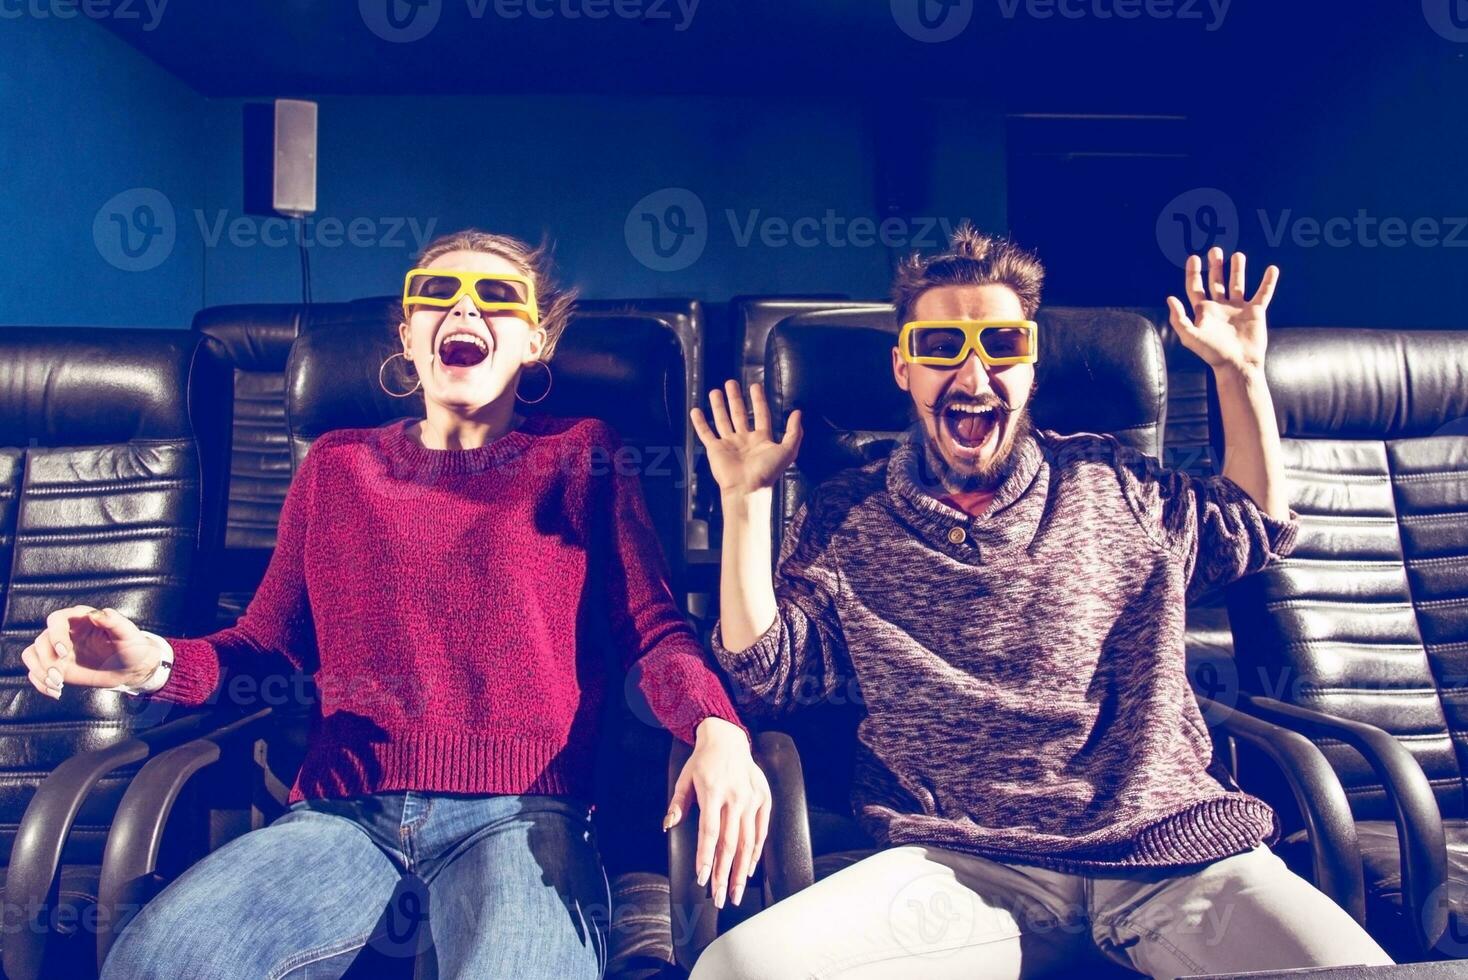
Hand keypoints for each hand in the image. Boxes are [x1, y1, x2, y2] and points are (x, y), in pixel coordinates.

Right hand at [21, 606, 164, 698]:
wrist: (131, 667)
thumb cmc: (131, 646)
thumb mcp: (127, 633)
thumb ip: (114, 621)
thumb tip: (98, 613)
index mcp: (81, 618)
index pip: (56, 619)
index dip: (55, 634)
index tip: (64, 653)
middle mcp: (65, 632)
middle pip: (41, 640)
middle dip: (46, 660)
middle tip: (59, 677)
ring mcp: (58, 649)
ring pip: (32, 654)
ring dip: (38, 671)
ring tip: (56, 685)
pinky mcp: (56, 665)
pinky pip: (35, 671)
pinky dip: (39, 683)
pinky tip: (55, 692)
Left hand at [664, 716, 770, 907]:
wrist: (728, 738)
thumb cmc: (703, 761)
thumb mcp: (684, 778)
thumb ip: (677, 803)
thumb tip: (668, 825)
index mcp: (712, 792)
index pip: (709, 833)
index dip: (706, 858)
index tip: (702, 879)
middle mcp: (735, 797)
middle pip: (730, 843)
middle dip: (724, 874)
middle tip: (720, 898)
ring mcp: (752, 798)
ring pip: (748, 841)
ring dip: (741, 870)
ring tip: (735, 891)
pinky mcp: (764, 798)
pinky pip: (762, 830)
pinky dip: (756, 852)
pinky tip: (749, 869)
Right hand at [691, 381, 802, 497]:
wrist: (747, 488)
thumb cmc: (768, 471)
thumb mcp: (788, 450)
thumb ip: (794, 431)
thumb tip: (798, 412)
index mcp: (761, 439)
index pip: (760, 414)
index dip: (758, 400)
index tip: (755, 386)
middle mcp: (744, 440)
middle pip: (739, 414)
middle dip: (735, 398)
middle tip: (731, 383)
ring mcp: (729, 444)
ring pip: (722, 420)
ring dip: (718, 406)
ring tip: (714, 391)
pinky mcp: (715, 450)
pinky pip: (706, 433)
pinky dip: (699, 423)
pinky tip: (695, 410)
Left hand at [1167, 247, 1278, 373]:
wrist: (1238, 364)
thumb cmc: (1213, 353)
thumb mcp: (1191, 336)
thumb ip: (1178, 318)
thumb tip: (1170, 298)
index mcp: (1204, 311)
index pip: (1196, 287)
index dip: (1193, 273)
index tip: (1193, 258)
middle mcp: (1220, 307)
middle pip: (1216, 281)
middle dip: (1215, 266)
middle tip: (1215, 249)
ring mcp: (1238, 308)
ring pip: (1238, 284)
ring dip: (1238, 269)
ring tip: (1238, 255)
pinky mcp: (1256, 312)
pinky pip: (1263, 293)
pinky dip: (1268, 282)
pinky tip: (1272, 269)